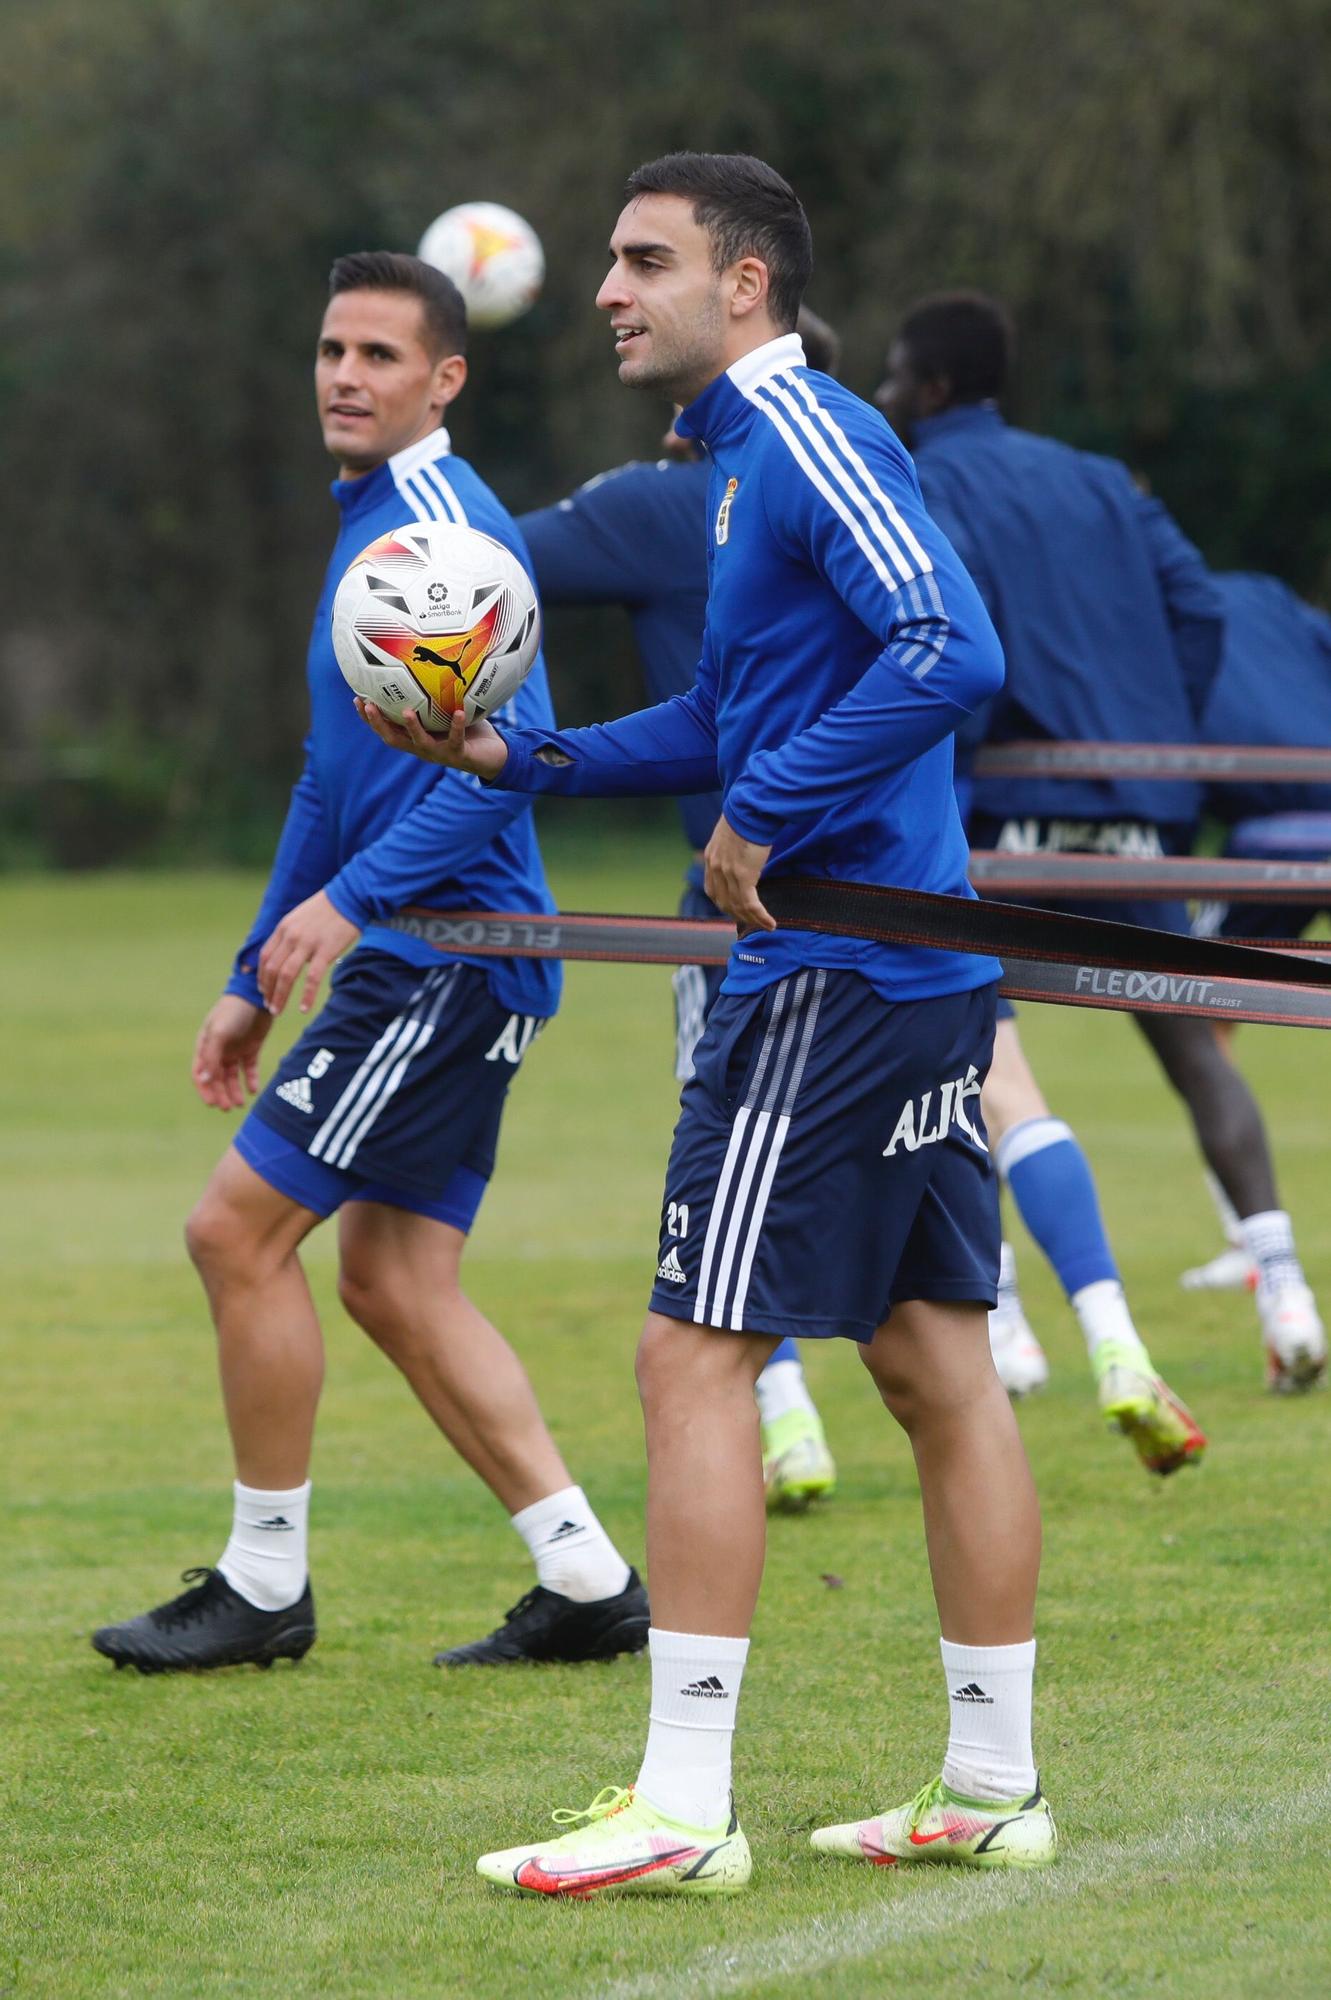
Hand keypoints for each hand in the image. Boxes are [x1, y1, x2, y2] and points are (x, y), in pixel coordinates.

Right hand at [192, 995, 272, 1109]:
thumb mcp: (219, 1033)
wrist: (258, 996)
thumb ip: (211, 1057)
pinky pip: (249, 1069)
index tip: (212, 1104)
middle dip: (221, 1094)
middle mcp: (218, 1050)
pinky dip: (250, 1080)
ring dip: (234, 1091)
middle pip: (217, 1078)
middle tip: (228, 1108)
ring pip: (232, 1077)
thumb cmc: (233, 1012)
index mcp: (205, 1045)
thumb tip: (204, 1080)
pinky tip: (253, 1090)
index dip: (205, 1089)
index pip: (200, 1073)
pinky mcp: (251, 1048)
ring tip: (240, 1104)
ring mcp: (235, 1049)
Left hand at [257, 890, 358, 1017]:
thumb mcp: (301, 917)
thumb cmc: (328, 909)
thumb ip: (291, 935)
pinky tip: (304, 1008)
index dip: (261, 977)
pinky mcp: (325, 950)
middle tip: (271, 1007)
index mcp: (284, 928)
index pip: (265, 957)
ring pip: (286, 976)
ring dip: (280, 996)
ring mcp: (308, 943)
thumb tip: (289, 955)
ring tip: (278, 1011)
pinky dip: (307, 996)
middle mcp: (291, 936)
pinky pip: (312, 978)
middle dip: (268, 991)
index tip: (264, 991)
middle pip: (272, 969)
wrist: (350, 896)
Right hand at [355, 698, 508, 779]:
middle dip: (378, 723)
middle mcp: (423, 748)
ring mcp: (440, 753)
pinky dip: (457, 725)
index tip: (356, 699)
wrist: (494, 757)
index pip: (386, 729)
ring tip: (406, 711)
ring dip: (412, 727)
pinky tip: (458, 712)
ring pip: (420, 742)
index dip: (369, 718)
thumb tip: (430, 660)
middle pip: (393, 738)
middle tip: (367, 706)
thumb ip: (438, 694)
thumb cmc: (470, 731)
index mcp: (416, 738)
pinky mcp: (459, 755)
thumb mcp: (449, 711)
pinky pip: (457, 738)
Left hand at [703, 815, 775, 931]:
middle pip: (723, 902)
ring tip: (768, 926)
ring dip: (754, 920)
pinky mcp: (743, 875)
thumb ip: (735, 844)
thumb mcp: (734, 830)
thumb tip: (747, 849)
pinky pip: (750, 904)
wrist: (752, 806)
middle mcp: (715, 867)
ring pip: (738, 906)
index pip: (712, 889)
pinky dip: (760, 916)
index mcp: (711, 856)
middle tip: (753, 922)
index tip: (737, 909)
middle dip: (738, 916)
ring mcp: (727, 872)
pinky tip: (771, 923)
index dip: (724, 903)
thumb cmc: (748, 812)